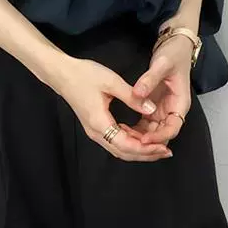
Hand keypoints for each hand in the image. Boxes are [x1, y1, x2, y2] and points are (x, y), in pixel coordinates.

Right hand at [51, 55, 172, 161]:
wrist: (61, 73)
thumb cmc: (83, 75)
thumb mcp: (111, 81)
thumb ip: (133, 97)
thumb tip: (152, 109)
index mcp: (100, 123)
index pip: (127, 146)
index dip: (147, 149)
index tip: (164, 147)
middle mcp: (96, 132)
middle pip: (124, 152)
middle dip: (146, 154)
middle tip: (166, 151)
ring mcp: (94, 130)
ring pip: (119, 149)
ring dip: (138, 150)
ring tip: (157, 147)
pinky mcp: (94, 125)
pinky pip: (114, 140)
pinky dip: (130, 142)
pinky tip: (141, 136)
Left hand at [124, 35, 193, 145]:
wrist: (175, 45)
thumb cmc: (174, 54)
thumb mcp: (162, 64)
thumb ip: (150, 79)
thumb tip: (137, 93)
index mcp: (180, 103)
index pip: (172, 128)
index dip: (159, 137)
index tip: (144, 139)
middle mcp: (172, 110)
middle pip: (162, 133)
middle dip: (146, 141)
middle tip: (126, 141)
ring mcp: (162, 109)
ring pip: (152, 131)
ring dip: (139, 136)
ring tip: (121, 136)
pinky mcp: (153, 106)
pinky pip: (145, 123)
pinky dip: (136, 128)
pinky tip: (122, 128)